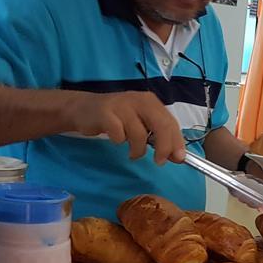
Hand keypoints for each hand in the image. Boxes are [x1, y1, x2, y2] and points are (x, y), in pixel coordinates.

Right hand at [65, 90, 185, 163]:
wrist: (83, 109)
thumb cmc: (117, 118)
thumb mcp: (141, 124)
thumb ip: (159, 137)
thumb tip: (177, 156)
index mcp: (151, 102)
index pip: (171, 122)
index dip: (177, 142)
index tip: (178, 158)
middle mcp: (139, 100)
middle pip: (161, 125)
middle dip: (164, 147)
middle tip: (160, 161)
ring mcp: (122, 105)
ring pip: (139, 133)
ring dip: (137, 149)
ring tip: (132, 152)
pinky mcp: (105, 113)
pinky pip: (118, 134)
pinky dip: (119, 141)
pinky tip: (116, 139)